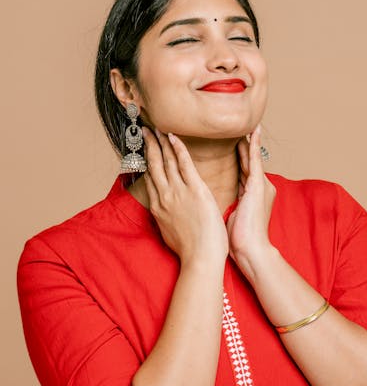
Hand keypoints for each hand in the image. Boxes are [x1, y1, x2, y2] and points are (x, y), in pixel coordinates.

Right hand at [143, 128, 228, 264]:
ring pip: (166, 161)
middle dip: (149, 145)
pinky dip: (177, 148)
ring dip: (160, 141)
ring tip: (157, 128)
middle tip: (146, 130)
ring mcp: (178, 192)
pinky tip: (173, 136)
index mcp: (159, 208)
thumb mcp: (170, 234)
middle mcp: (164, 197)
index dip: (147, 162)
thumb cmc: (191, 251)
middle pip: (153, 165)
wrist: (201, 258)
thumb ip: (167, 219)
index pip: (151, 179)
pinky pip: (184, 164)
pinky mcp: (195, 190)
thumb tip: (167, 215)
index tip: (146, 150)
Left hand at [226, 125, 276, 279]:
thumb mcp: (232, 216)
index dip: (237, 155)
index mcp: (251, 194)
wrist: (251, 251)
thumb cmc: (239, 240)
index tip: (231, 142)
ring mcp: (260, 185)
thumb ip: (229, 203)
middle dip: (242, 144)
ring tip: (246, 123)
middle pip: (246, 160)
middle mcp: (259, 187)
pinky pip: (254, 160)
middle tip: (237, 125)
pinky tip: (253, 131)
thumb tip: (214, 199)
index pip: (242, 169)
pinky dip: (253, 145)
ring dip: (247, 140)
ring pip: (250, 157)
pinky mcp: (258, 186)